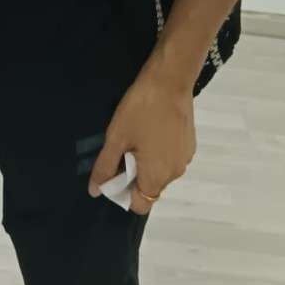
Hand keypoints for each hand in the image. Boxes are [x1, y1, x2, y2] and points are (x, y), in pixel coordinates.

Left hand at [89, 65, 196, 216]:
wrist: (170, 80)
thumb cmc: (141, 110)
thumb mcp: (116, 137)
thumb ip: (105, 167)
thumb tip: (95, 191)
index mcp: (157, 176)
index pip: (141, 204)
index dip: (123, 194)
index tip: (113, 173)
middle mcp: (176, 173)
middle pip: (150, 187)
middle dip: (133, 175)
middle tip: (121, 148)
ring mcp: (185, 158)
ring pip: (160, 171)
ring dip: (146, 162)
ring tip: (134, 135)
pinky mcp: (190, 143)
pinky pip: (170, 157)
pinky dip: (158, 151)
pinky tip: (150, 128)